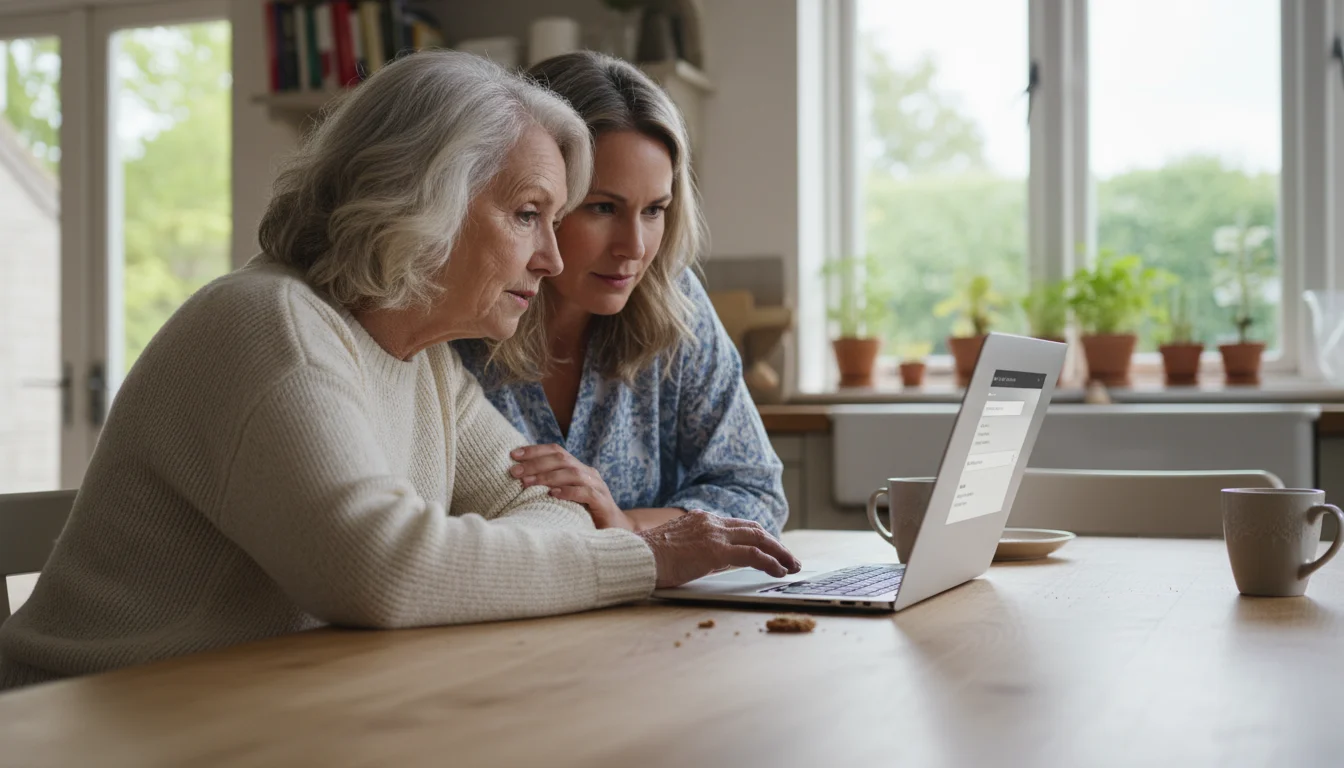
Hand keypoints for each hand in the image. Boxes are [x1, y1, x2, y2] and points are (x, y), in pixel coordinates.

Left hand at [510, 444, 632, 530]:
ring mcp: (598, 487)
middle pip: (562, 459)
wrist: (616, 532)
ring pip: (573, 473)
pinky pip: (586, 493)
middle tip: (514, 471)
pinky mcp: (603, 504)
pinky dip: (568, 492)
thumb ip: (549, 487)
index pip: (557, 451)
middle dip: (536, 463)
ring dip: (547, 476)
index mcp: (579, 469)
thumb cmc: (584, 515)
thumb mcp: (565, 498)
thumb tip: (519, 481)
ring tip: (527, 483)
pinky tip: (552, 494)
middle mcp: (589, 474)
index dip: (535, 450)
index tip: (513, 454)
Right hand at [637, 510, 802, 587]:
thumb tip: (717, 562)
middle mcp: (711, 522)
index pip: (739, 525)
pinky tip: (779, 571)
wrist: (638, 558)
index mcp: (702, 519)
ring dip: (779, 553)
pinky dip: (770, 562)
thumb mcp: (679, 548)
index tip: (770, 548)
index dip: (758, 537)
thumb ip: (700, 549)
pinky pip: (753, 555)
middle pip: (754, 530)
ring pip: (759, 539)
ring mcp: (715, 534)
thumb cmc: (651, 559)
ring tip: (791, 566)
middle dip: (775, 544)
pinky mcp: (717, 550)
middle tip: (789, 558)